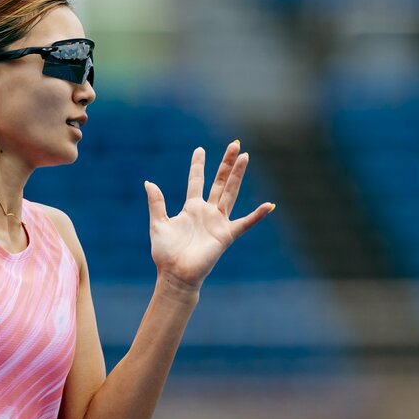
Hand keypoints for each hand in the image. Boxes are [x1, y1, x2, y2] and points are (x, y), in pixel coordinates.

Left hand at [145, 141, 274, 292]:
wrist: (175, 275)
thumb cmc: (165, 253)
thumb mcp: (158, 224)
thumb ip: (156, 203)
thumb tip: (148, 182)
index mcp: (191, 208)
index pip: (196, 181)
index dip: (198, 166)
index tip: (200, 149)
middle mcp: (207, 212)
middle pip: (219, 182)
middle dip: (226, 164)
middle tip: (235, 144)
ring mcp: (218, 222)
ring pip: (230, 193)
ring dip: (238, 175)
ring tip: (245, 157)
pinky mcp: (226, 235)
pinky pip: (245, 223)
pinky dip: (257, 215)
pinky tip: (269, 205)